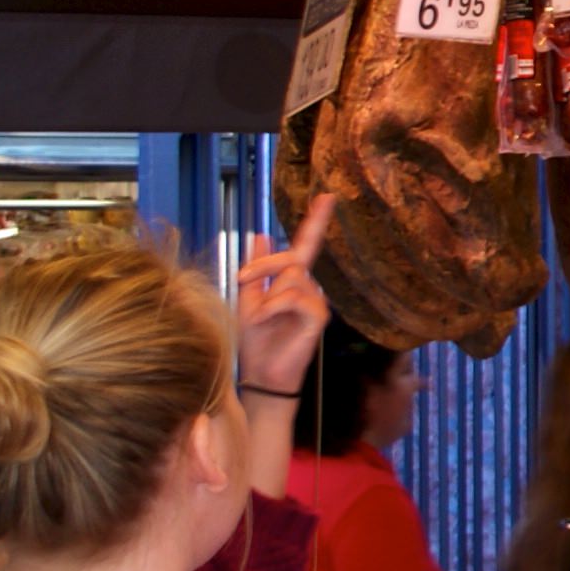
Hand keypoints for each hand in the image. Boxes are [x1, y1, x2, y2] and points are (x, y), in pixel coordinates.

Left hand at [235, 194, 335, 397]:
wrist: (259, 374)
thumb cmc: (254, 341)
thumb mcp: (248, 298)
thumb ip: (255, 268)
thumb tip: (259, 234)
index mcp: (292, 282)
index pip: (305, 246)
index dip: (316, 221)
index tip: (327, 196)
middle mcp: (309, 288)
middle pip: (291, 257)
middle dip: (263, 265)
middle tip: (242, 280)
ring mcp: (316, 302)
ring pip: (291, 276)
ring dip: (266, 296)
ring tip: (259, 318)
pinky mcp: (318, 318)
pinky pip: (295, 296)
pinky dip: (274, 306)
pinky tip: (267, 320)